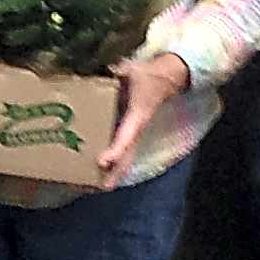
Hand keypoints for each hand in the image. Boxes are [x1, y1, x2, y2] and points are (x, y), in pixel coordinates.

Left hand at [98, 54, 190, 185]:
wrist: (166, 79)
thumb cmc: (147, 76)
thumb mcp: (134, 70)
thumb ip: (120, 70)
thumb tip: (108, 69)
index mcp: (137, 116)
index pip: (126, 136)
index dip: (115, 149)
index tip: (102, 161)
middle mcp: (137, 130)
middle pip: (127, 158)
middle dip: (113, 175)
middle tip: (97, 189)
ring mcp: (135, 134)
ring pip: (126, 160)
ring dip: (112, 174)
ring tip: (93, 188)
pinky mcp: (131, 133)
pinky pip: (122, 152)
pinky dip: (112, 165)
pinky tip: (97, 173)